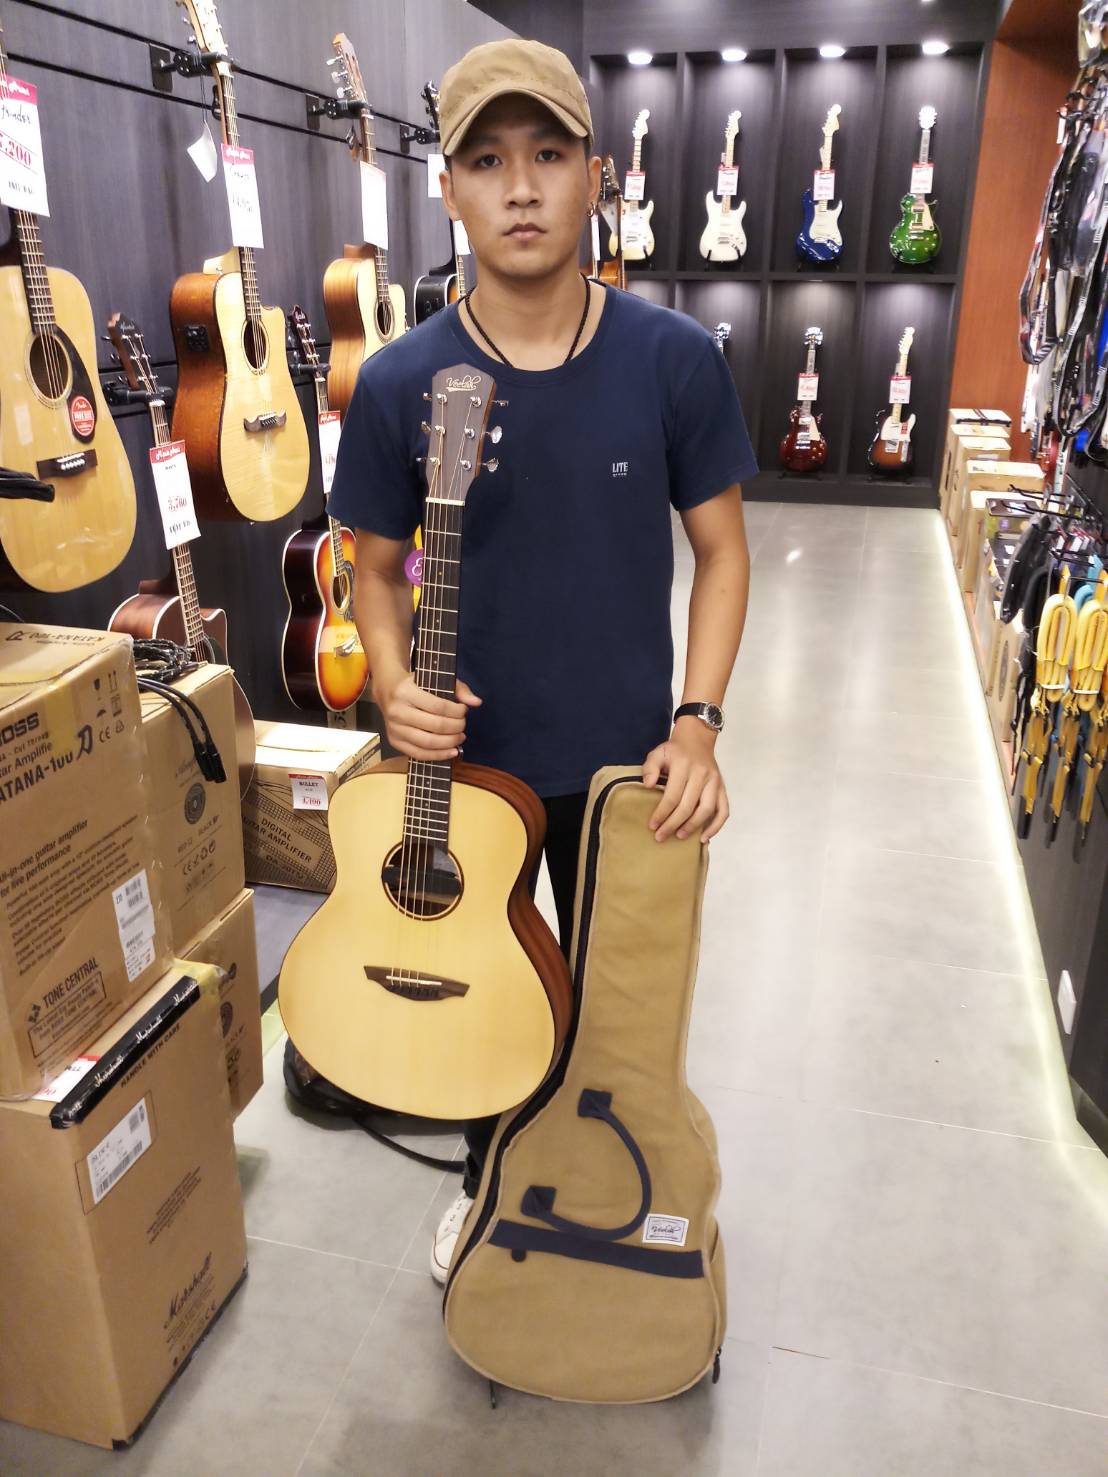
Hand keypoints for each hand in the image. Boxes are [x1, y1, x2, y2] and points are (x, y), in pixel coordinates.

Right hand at [377, 670, 481, 761]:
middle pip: (436, 726)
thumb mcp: (436, 680)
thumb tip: (476, 702)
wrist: (388, 691)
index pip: (439, 706)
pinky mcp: (394, 741)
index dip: (457, 711)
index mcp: (406, 692)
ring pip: (428, 742)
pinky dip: (438, 755)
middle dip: (456, 727)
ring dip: (450, 742)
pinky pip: (419, 754)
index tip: (464, 710)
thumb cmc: (416, 685)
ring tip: (460, 737)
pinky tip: (451, 751)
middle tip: (463, 725)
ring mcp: (394, 728)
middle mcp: (397, 711)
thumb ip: (459, 689)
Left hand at [642, 718, 728, 842]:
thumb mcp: (658, 753)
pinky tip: (705, 837)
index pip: (672, 796)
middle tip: (661, 837)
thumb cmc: (675, 751)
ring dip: (693, 826)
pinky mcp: (722, 788)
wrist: (697, 740)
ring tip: (680, 836)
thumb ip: (650, 767)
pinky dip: (716, 826)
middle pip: (688, 806)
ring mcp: (715, 782)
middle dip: (673, 824)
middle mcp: (702, 774)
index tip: (652, 826)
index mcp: (684, 766)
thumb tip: (647, 785)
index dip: (662, 813)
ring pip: (707, 810)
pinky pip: (724, 810)